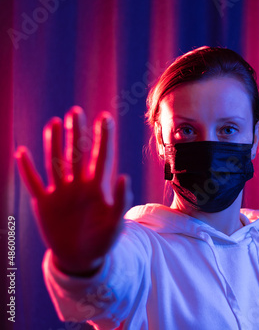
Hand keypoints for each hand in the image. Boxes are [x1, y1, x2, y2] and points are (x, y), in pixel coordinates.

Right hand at [15, 107, 131, 275]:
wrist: (81, 258)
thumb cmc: (103, 240)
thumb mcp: (116, 224)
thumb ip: (121, 201)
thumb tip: (125, 176)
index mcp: (98, 188)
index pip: (102, 157)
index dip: (103, 138)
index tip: (105, 117)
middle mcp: (79, 185)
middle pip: (77, 153)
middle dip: (77, 133)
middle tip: (76, 111)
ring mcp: (61, 192)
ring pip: (56, 162)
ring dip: (54, 143)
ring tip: (54, 122)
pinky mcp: (45, 203)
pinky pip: (34, 183)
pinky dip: (27, 170)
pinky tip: (22, 152)